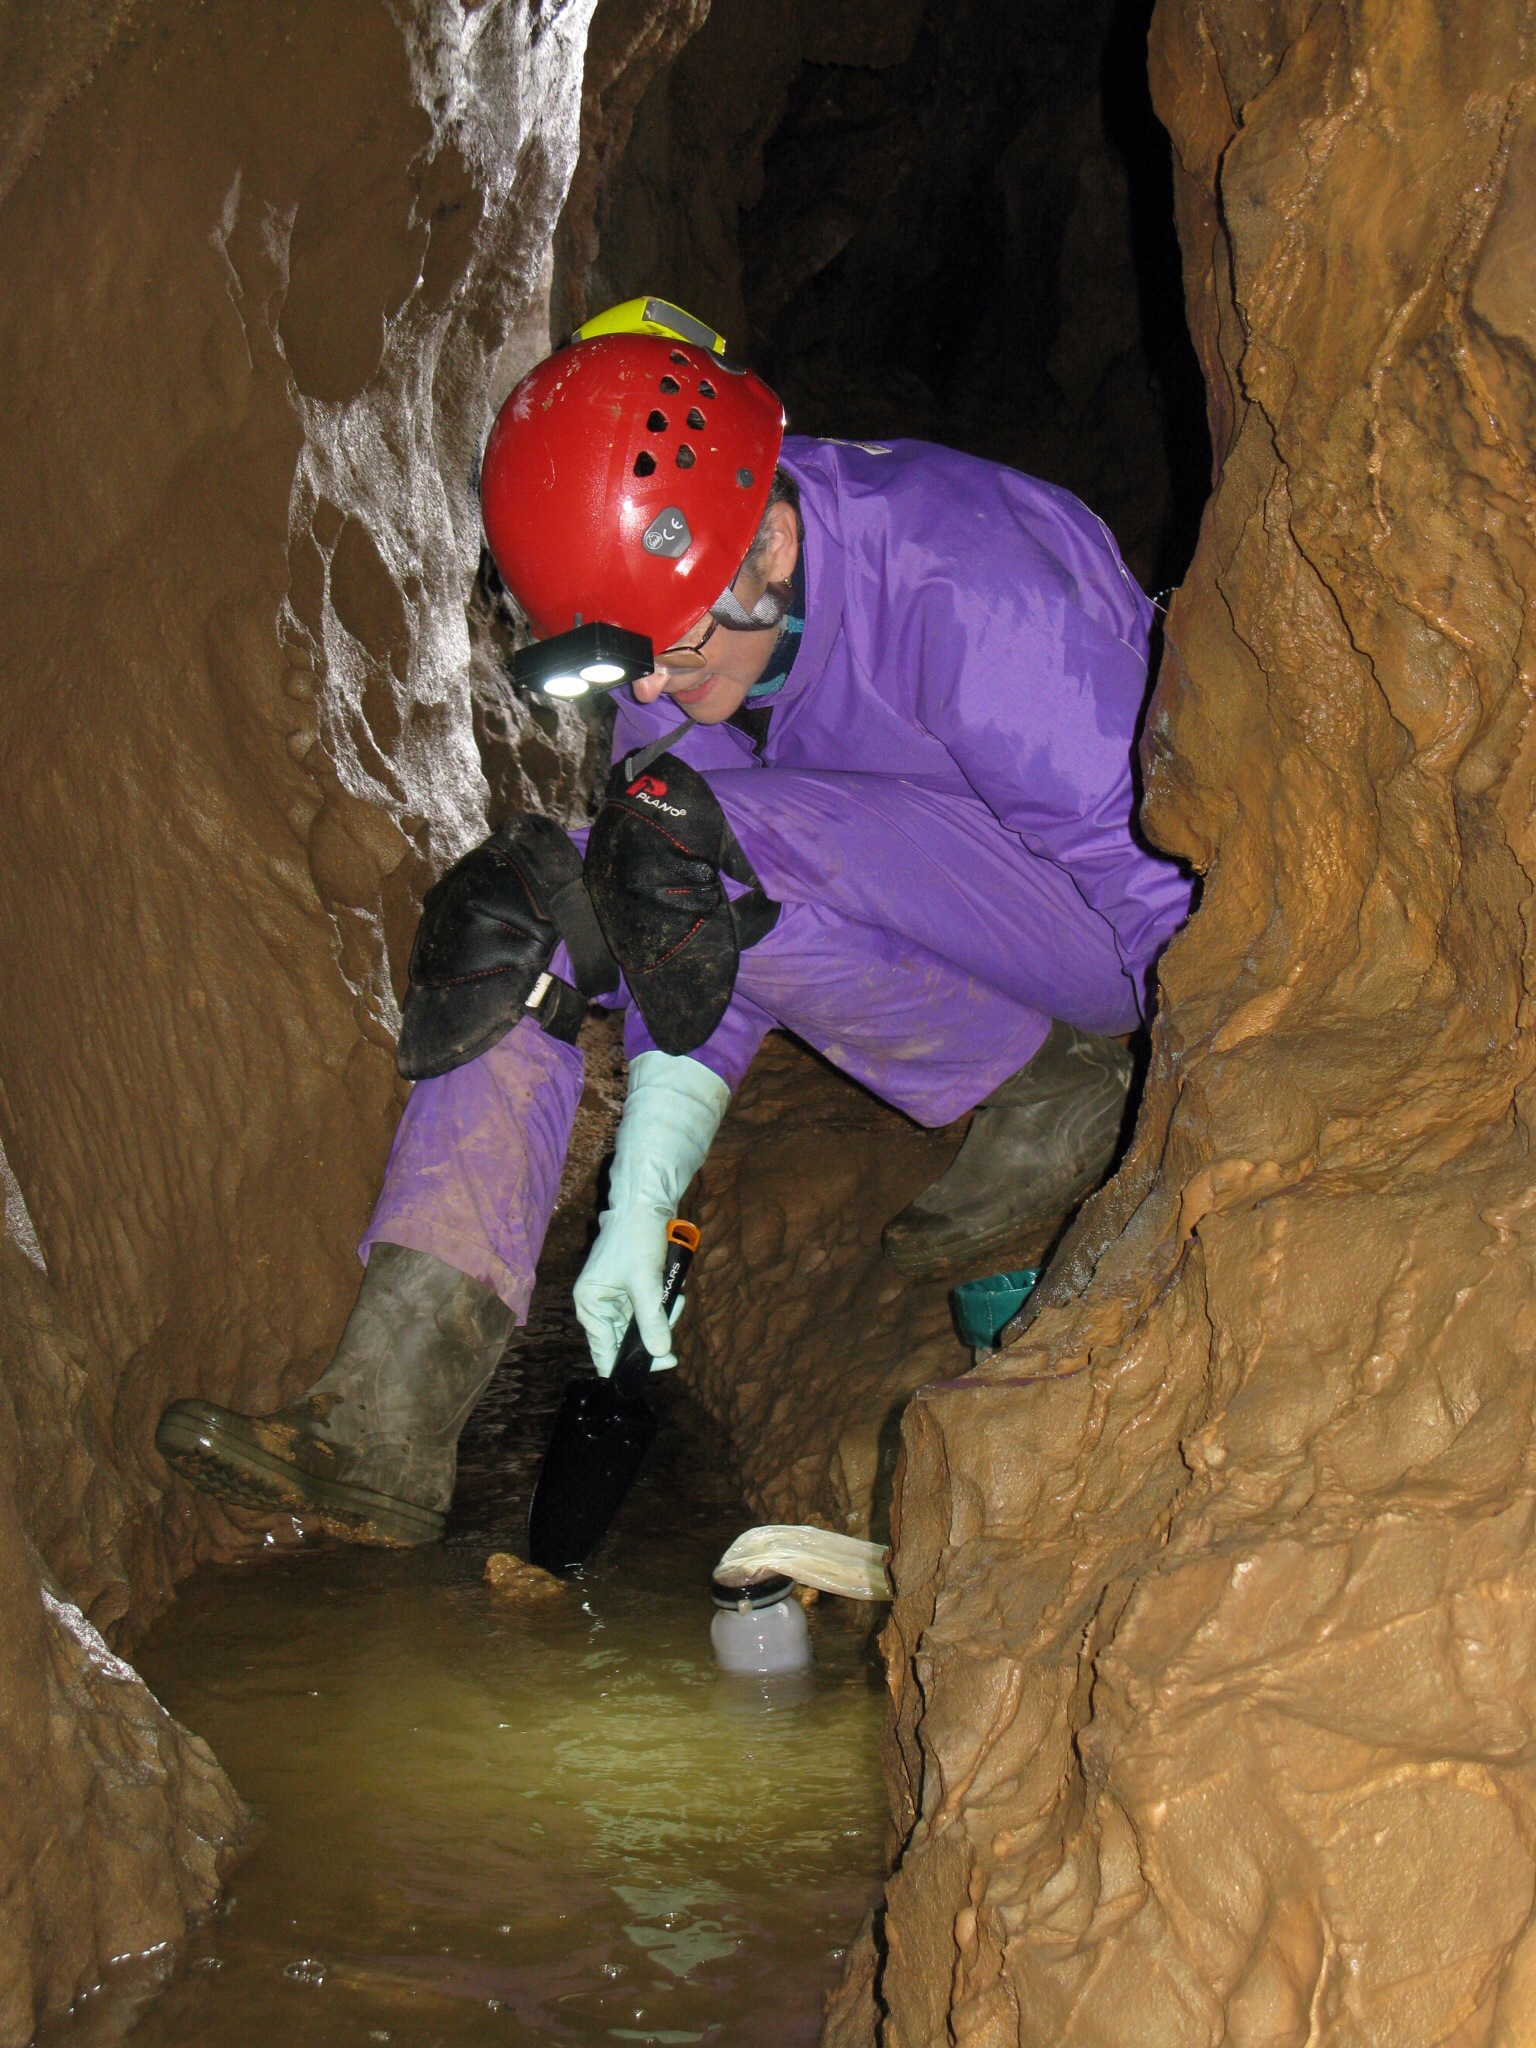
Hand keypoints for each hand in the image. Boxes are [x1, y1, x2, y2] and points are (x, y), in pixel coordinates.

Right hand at [572, 1049, 728, 1376]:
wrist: (644, 1201)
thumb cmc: (636, 1237)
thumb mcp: (646, 1281)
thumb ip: (652, 1318)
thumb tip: (661, 1353)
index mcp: (590, 1304)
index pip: (605, 1353)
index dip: (632, 1364)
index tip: (663, 1363)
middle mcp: (597, 1304)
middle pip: (626, 1341)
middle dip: (654, 1332)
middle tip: (674, 1314)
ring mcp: (614, 1296)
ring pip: (641, 1325)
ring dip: (662, 1316)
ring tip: (676, 1296)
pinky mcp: (630, 1287)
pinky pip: (648, 1308)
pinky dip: (663, 1303)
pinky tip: (674, 1290)